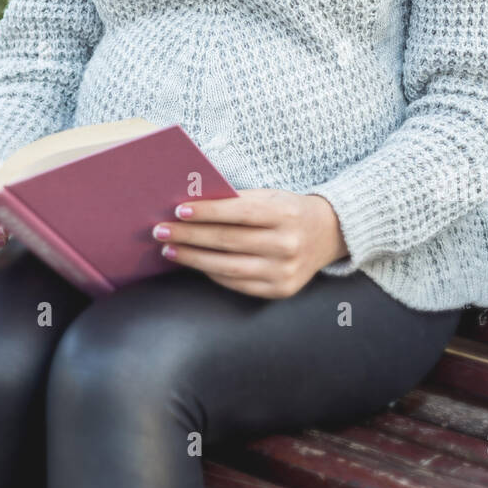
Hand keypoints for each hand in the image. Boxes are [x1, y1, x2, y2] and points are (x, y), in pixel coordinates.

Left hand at [151, 188, 349, 298]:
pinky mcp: (280, 290)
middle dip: (190, 236)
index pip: (239, 212)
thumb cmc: (287, 210)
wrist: (327, 234)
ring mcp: (284, 271)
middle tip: (160, 230)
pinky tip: (194, 262)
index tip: (178, 210)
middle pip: (229, 241)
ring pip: (228, 267)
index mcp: (285, 214)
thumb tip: (190, 207)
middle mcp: (287, 245)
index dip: (207, 212)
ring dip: (193, 258)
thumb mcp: (269, 197)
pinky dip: (211, 273)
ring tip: (170, 249)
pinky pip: (237, 283)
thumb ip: (236, 201)